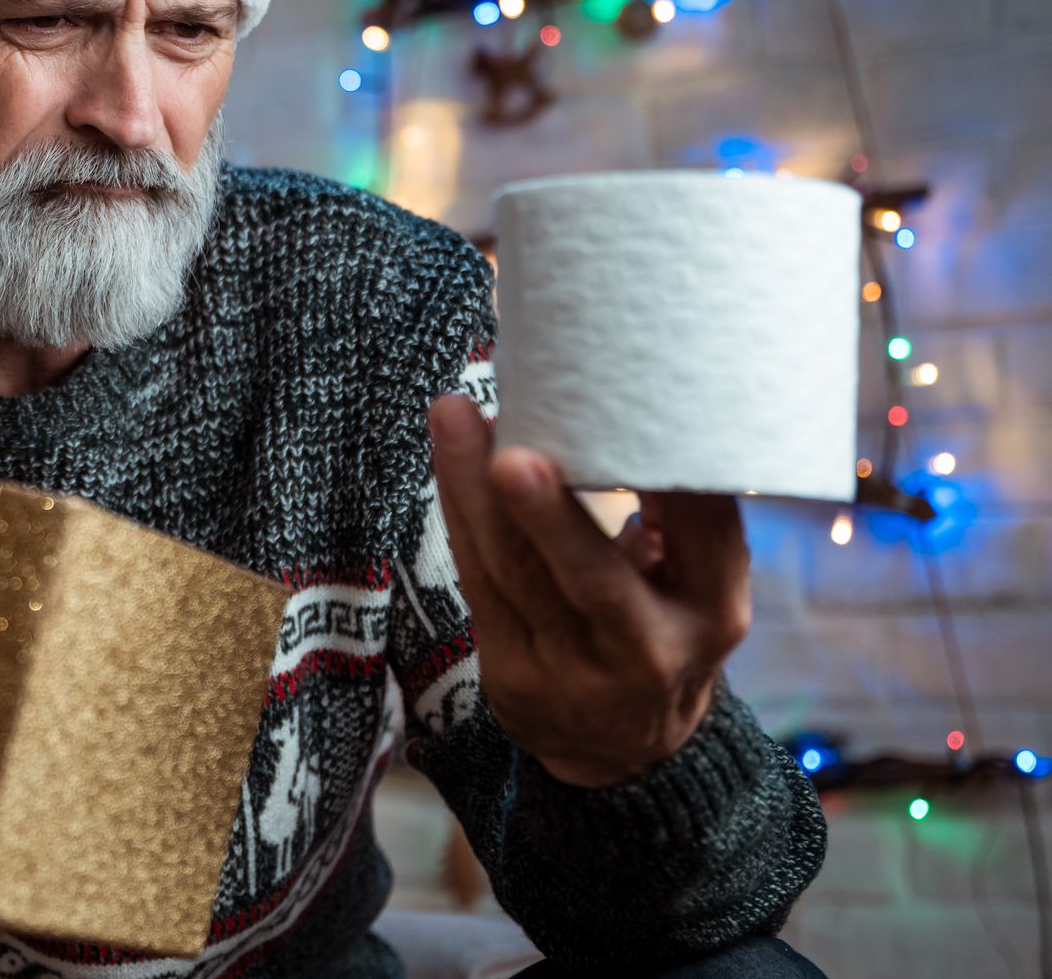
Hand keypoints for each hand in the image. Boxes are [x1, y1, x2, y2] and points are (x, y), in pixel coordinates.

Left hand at [427, 394, 752, 787]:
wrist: (624, 753)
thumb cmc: (659, 631)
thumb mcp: (697, 588)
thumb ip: (677, 520)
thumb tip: (635, 417)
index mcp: (714, 611)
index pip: (702, 535)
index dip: (665, 475)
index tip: (624, 408)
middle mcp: (651, 649)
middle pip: (591, 576)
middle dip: (547, 512)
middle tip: (513, 452)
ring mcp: (577, 672)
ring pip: (516, 572)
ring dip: (473, 491)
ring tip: (454, 419)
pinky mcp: (516, 677)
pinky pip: (479, 584)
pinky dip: (460, 518)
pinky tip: (446, 465)